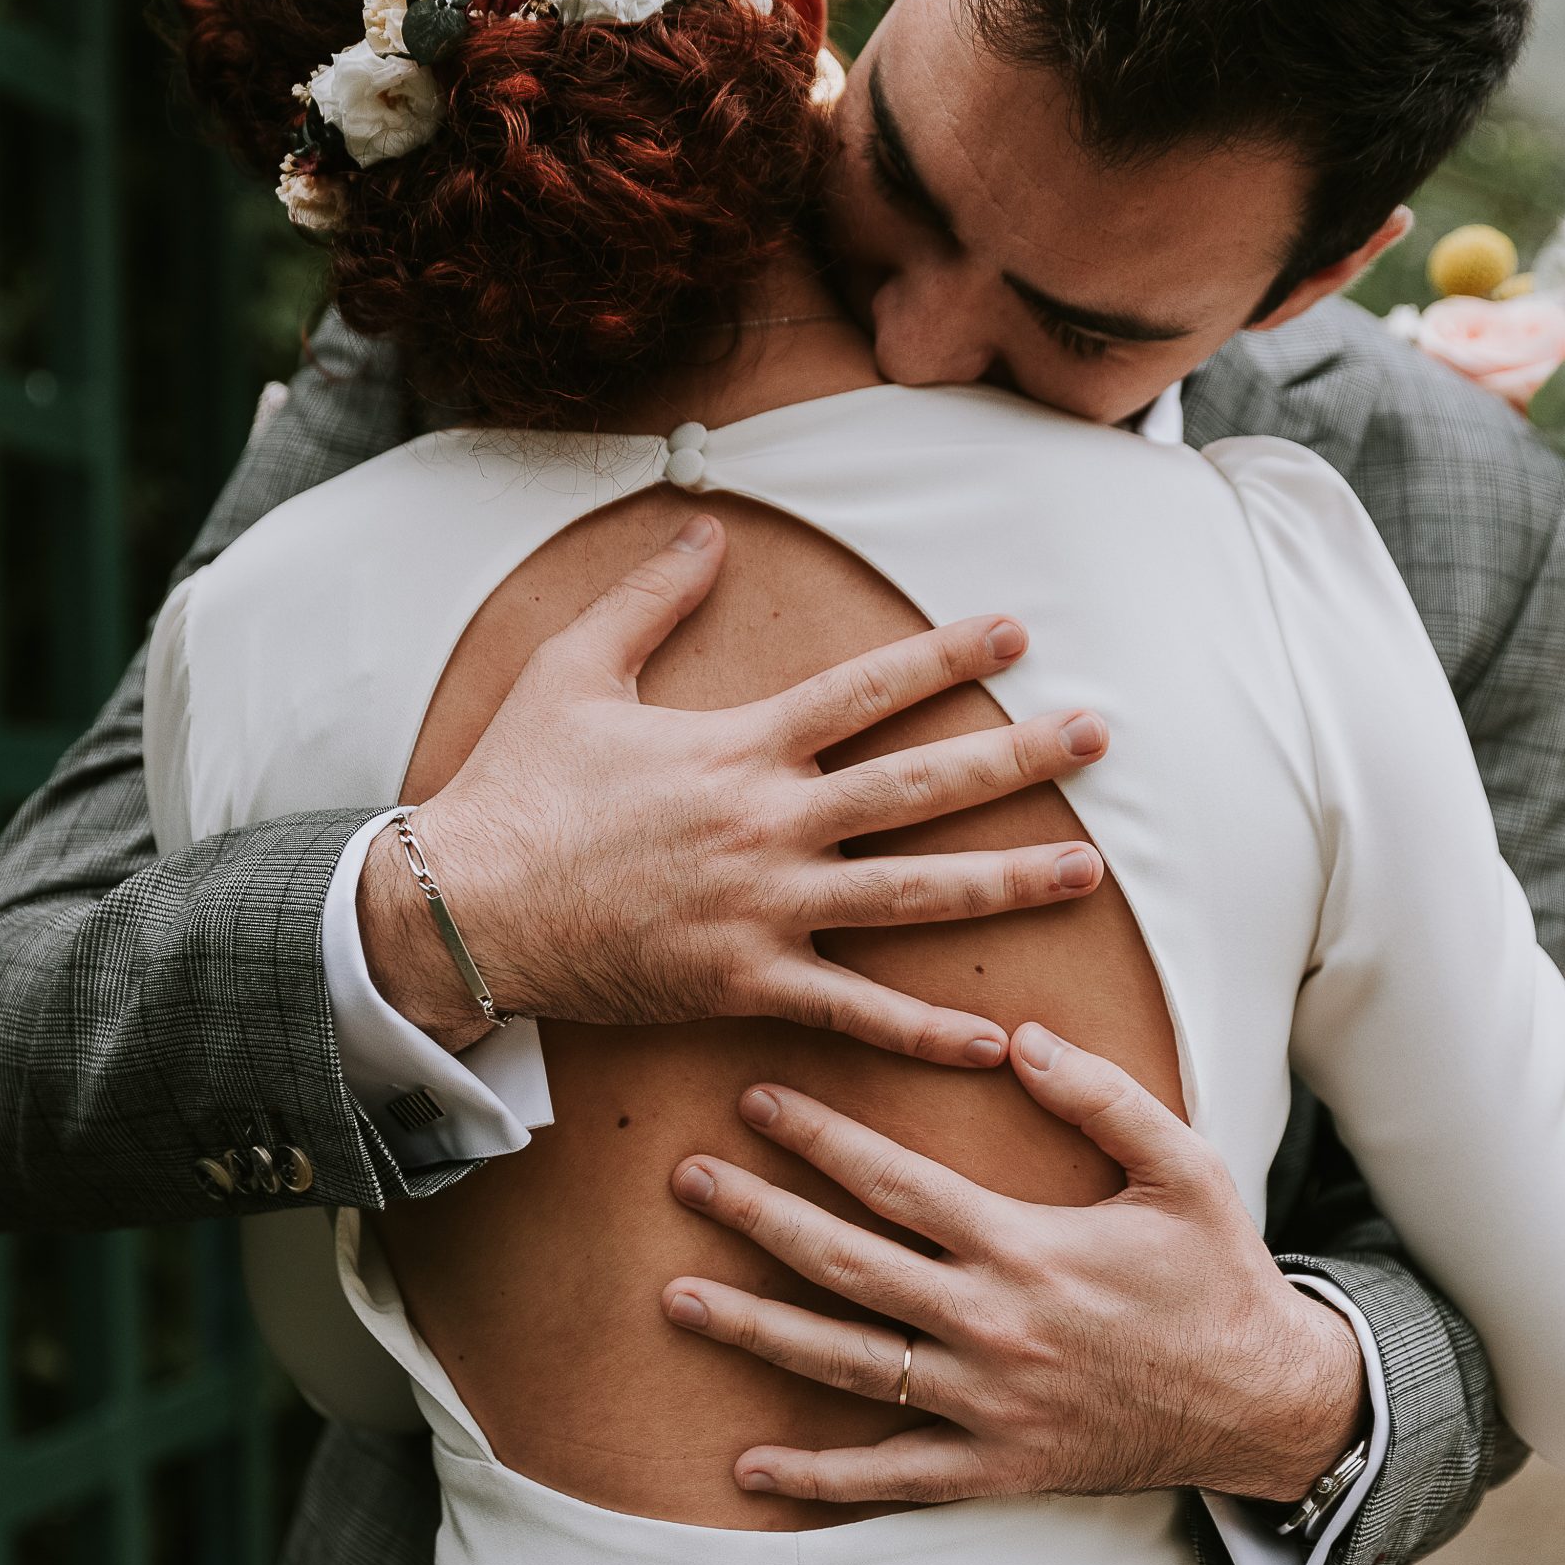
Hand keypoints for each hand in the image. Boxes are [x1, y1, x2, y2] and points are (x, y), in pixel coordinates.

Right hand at [362, 513, 1111, 1061]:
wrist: (465, 906)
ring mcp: (766, 907)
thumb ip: (648, 597)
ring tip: (1089, 869)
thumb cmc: (515, 786)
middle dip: (1017, 756)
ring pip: (912, 895)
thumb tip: (706, 527)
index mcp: (740, 744)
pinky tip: (993, 1037)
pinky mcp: (746, 982)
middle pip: (920, 785)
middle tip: (1098, 735)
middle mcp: (771, 823)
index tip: (1016, 630)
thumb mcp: (572, 669)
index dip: (946, 655)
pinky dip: (923, 1028)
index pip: (866, 688)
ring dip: (1007, 882)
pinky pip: (853, 1010)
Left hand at [659, 1023, 1367, 1504]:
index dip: (816, 1137)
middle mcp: (989, 1325)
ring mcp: (985, 1403)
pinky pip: (889, 1476)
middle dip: (755, 1217)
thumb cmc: (1219, 1275)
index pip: (893, 1182)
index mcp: (1024, 1247)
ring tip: (675, 1299)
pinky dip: (816, 1477)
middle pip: (843, 1263)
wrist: (1264, 1403)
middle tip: (686, 1179)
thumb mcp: (1182, 1167)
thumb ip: (1102, 1096)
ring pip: (843, 1365)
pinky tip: (748, 1464)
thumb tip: (1019, 1035)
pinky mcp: (995, 1467)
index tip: (756, 1100)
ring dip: (753, 1331)